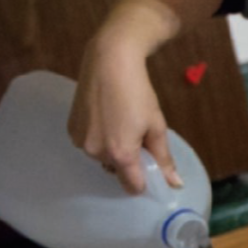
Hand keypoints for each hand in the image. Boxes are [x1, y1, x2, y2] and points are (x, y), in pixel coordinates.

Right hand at [67, 0, 183, 194]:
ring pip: (102, 157)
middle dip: (128, 158)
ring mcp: (80, 142)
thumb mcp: (156, 125)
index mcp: (120, 154)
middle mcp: (96, 153)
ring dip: (111, 147)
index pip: (133, 186)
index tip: (149, 162)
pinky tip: (103, 115)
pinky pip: (89, 144)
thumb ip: (163, 158)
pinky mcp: (71, 130)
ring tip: (118, 119)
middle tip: (135, 131)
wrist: (109, 60)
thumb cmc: (138, 91)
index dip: (144, 178)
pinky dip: (98, 137)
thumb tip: (175, 184)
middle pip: (117, 170)